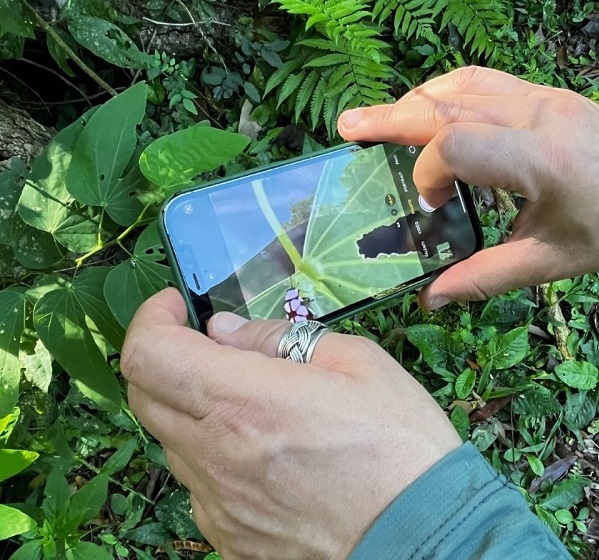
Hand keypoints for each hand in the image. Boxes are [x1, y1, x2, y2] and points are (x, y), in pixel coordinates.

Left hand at [121, 288, 460, 558]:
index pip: (149, 354)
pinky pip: (199, 480)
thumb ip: (277, 338)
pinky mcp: (228, 535)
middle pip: (145, 394)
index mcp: (244, 402)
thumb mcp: (354, 362)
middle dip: (164, 356)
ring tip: (246, 399)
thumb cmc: (399, 444)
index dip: (151, 319)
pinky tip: (259, 449)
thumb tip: (222, 330)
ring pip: (170, 438)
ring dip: (191, 405)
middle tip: (207, 344)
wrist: (423, 540)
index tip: (176, 305)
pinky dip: (211, 450)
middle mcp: (215, 455)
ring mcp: (217, 503)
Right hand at [338, 66, 598, 308]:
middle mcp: (538, 116)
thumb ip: (485, 277)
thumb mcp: (551, 261)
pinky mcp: (543, 94)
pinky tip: (424, 109)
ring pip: (459, 85)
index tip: (429, 208)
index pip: (457, 146)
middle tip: (347, 127)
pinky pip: (480, 81)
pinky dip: (442, 93)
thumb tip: (429, 298)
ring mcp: (541, 97)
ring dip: (411, 102)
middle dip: (390, 119)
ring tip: (376, 121)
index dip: (427, 174)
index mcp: (542, 160)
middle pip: (446, 105)